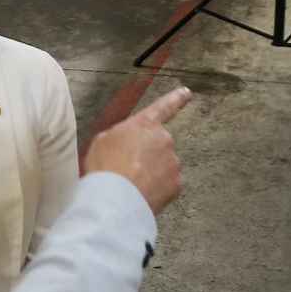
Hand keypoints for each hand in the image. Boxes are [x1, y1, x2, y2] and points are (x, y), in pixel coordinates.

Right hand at [84, 86, 191, 214]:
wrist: (116, 198)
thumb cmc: (105, 166)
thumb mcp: (103, 140)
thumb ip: (121, 135)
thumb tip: (128, 141)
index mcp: (145, 124)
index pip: (163, 107)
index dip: (175, 99)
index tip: (186, 92)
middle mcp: (164, 139)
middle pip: (158, 144)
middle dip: (148, 154)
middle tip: (128, 168)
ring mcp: (173, 162)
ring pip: (163, 165)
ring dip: (151, 172)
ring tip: (131, 184)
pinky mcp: (177, 183)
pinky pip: (167, 184)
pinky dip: (157, 188)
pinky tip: (140, 193)